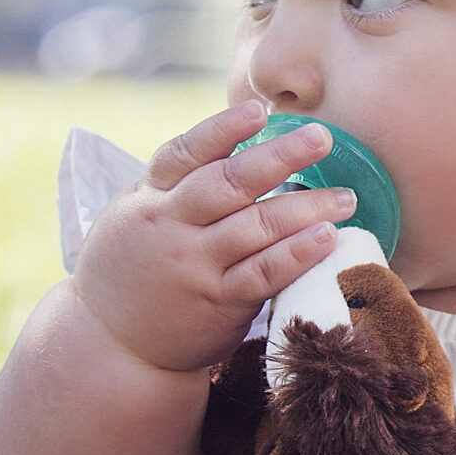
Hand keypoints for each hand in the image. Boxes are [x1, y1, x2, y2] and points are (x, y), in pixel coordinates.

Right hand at [70, 101, 356, 373]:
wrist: (109, 344)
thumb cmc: (132, 268)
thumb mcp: (134, 215)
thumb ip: (176, 184)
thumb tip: (235, 142)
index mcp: (149, 198)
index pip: (183, 153)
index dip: (222, 130)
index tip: (259, 111)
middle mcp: (170, 227)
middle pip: (229, 183)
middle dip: (279, 157)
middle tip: (322, 139)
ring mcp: (194, 266)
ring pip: (255, 227)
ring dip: (307, 207)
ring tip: (346, 197)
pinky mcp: (218, 303)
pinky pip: (263, 274)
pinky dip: (297, 253)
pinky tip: (328, 237)